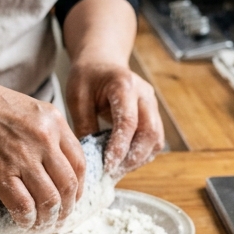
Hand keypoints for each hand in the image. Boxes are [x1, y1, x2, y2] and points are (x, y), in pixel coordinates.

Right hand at [0, 75, 85, 228]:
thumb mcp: (28, 110)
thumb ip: (45, 134)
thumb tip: (55, 166)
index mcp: (54, 121)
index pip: (80, 162)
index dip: (79, 187)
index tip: (73, 198)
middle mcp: (44, 139)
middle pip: (68, 185)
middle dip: (67, 208)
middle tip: (60, 218)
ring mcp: (22, 157)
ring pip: (49, 200)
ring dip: (48, 218)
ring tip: (42, 224)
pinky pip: (23, 206)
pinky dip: (27, 219)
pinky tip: (24, 222)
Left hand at [65, 59, 164, 174]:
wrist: (102, 61)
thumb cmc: (87, 76)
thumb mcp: (77, 96)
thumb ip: (84, 124)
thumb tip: (89, 158)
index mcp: (124, 85)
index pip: (128, 122)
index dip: (119, 147)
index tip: (107, 165)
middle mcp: (144, 94)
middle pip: (150, 133)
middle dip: (132, 157)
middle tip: (112, 172)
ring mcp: (152, 105)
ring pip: (156, 139)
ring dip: (139, 158)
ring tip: (116, 170)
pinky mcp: (153, 114)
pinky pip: (155, 140)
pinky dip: (142, 154)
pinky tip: (124, 161)